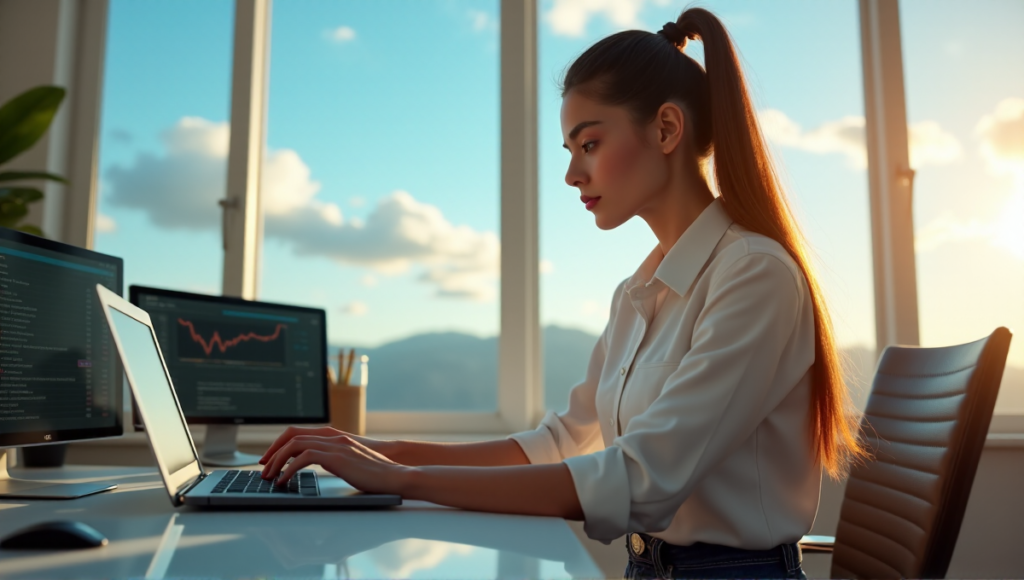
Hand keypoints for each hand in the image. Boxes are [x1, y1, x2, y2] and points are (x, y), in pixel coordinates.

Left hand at [259, 429, 411, 494]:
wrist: (394, 474)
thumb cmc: (375, 472)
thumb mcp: (349, 462)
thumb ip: (332, 459)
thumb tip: (316, 466)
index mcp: (334, 437)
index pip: (298, 433)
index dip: (279, 444)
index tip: (269, 459)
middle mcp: (332, 437)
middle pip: (291, 436)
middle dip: (272, 452)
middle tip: (263, 468)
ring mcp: (334, 445)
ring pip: (295, 445)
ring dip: (277, 461)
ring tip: (270, 476)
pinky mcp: (336, 457)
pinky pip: (304, 458)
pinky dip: (289, 469)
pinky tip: (284, 481)